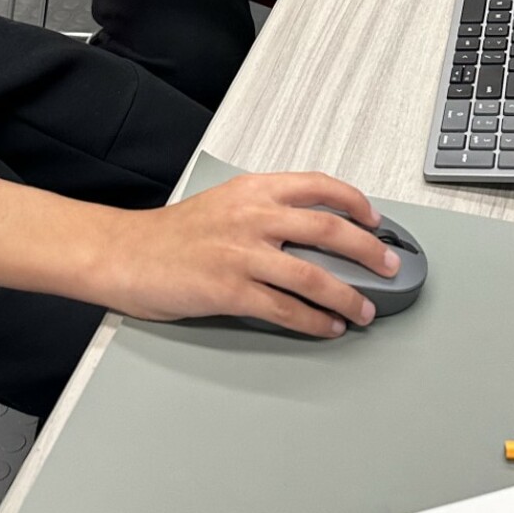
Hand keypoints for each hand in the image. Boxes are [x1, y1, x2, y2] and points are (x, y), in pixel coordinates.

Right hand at [106, 171, 398, 336]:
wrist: (124, 253)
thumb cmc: (171, 234)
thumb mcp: (223, 204)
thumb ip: (264, 211)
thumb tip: (310, 230)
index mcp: (253, 190)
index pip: (318, 185)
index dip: (354, 202)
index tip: (375, 219)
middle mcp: (252, 216)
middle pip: (328, 228)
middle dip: (367, 250)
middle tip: (389, 266)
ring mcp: (242, 253)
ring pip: (312, 275)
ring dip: (347, 295)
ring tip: (365, 310)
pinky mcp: (229, 290)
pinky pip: (284, 308)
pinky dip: (313, 321)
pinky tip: (328, 327)